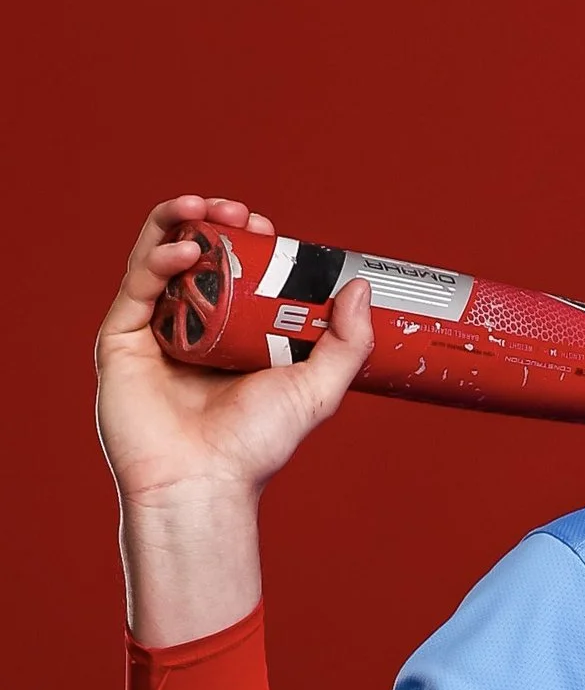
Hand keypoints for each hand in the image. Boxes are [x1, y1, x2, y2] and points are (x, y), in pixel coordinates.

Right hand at [100, 196, 373, 642]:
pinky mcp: (121, 337)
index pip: (238, 271)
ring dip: (181, 221)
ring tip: (206, 208)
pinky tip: (182, 247)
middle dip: (216, 221)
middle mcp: (192, 327)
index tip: (267, 227)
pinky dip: (156, 256)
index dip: (251, 241)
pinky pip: (136, 282)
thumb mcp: (315, 390)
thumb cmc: (254, 447)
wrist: (203, 481)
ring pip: (161, 256)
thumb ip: (345, 344)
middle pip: (198, 254)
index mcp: (234, 335)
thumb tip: (359, 287)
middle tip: (238, 211)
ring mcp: (154, 329)